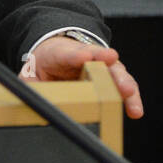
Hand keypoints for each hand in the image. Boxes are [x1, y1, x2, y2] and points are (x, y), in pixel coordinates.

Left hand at [18, 36, 143, 118]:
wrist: (58, 52)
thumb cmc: (46, 64)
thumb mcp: (31, 74)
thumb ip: (31, 87)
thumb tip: (27, 104)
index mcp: (60, 53)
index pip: (68, 53)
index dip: (77, 55)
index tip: (85, 55)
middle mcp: (86, 56)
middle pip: (99, 59)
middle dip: (107, 64)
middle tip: (113, 65)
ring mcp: (101, 66)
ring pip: (115, 72)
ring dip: (124, 83)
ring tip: (130, 96)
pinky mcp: (111, 78)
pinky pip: (122, 87)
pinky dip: (130, 98)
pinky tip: (136, 110)